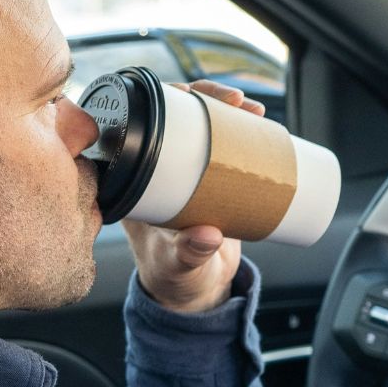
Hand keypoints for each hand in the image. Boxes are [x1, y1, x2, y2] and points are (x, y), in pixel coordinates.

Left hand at [124, 81, 264, 313]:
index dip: (163, 103)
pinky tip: (257, 117)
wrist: (192, 290)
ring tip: (256, 110)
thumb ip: (189, 253)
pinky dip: (238, 126)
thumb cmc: (173, 277)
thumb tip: (209, 235)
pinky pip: (218, 143)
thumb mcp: (180, 264)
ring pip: (199, 125)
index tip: (193, 96)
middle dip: (206, 98)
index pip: (139, 125)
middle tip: (238, 102)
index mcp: (130, 180)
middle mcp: (152, 169)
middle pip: (174, 116)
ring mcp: (180, 172)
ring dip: (226, 107)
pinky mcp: (205, 179)